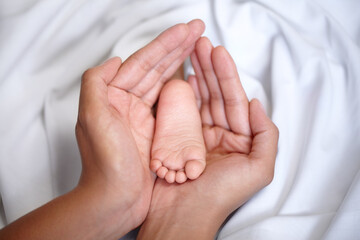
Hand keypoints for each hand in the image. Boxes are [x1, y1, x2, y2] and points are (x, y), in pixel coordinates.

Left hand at [75, 20, 204, 236]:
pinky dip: (183, 90)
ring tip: (198, 45)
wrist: (115, 199)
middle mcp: (128, 104)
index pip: (143, 63)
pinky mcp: (157, 134)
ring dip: (181, 63)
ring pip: (165, 83)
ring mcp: (144, 119)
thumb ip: (96, 83)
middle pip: (156, 69)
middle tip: (197, 30)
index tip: (185, 30)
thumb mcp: (92, 117)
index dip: (165, 44)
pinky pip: (172, 106)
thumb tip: (114, 60)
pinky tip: (193, 78)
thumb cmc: (105, 163)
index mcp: (114, 97)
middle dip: (177, 48)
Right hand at [137, 38, 278, 239]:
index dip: (227, 75)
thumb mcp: (259, 169)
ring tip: (191, 54)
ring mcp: (198, 136)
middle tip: (200, 45)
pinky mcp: (178, 140)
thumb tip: (255, 103)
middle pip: (215, 95)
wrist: (183, 215)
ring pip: (199, 100)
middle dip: (210, 69)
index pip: (233, 100)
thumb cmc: (220, 196)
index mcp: (240, 140)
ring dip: (196, 76)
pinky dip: (182, 94)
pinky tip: (182, 78)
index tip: (217, 52)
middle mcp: (221, 136)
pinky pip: (181, 112)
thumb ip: (266, 135)